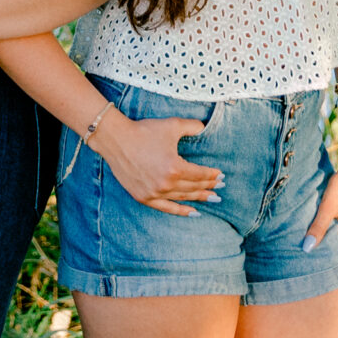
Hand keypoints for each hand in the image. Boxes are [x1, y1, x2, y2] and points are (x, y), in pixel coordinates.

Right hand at [92, 112, 223, 216]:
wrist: (116, 139)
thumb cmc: (144, 131)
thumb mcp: (171, 125)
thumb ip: (192, 126)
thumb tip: (205, 128)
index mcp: (175, 168)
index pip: (200, 175)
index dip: (212, 175)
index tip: (221, 175)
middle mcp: (166, 184)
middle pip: (193, 187)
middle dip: (209, 187)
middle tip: (220, 188)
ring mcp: (154, 193)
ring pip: (182, 198)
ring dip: (198, 198)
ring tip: (211, 198)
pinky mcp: (144, 197)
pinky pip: (166, 208)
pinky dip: (181, 211)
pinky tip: (193, 212)